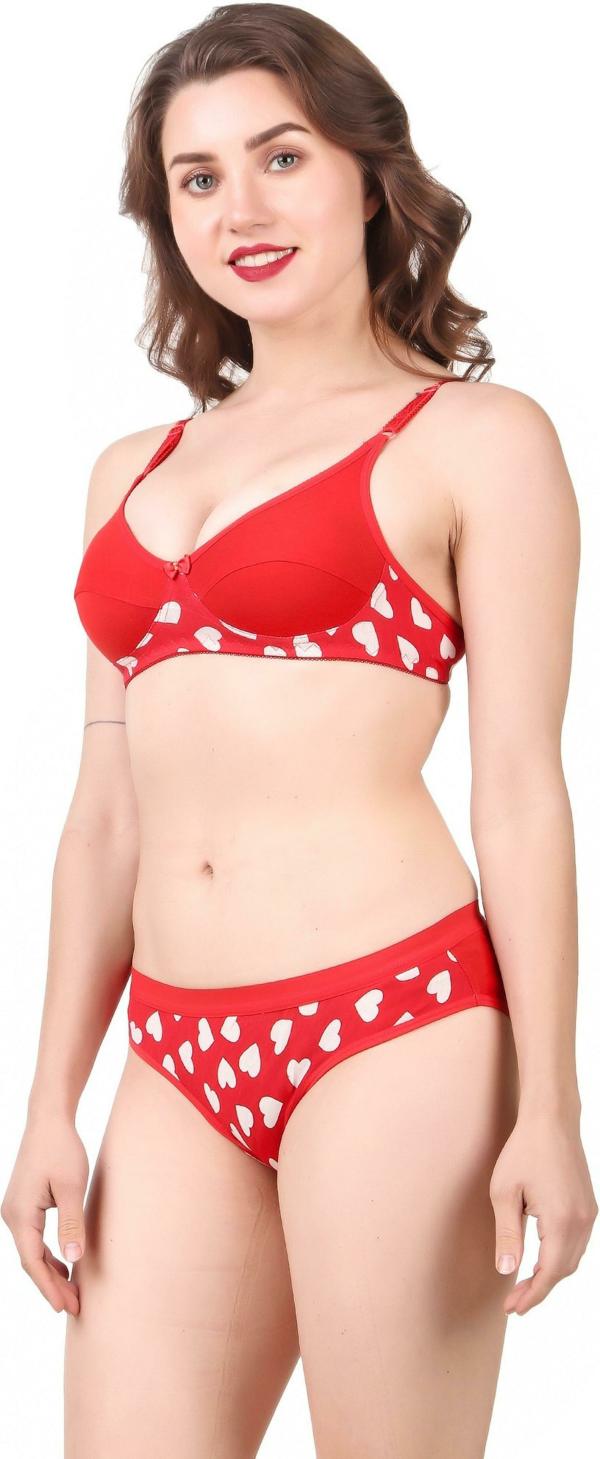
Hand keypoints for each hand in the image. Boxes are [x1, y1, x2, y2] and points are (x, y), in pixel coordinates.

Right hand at [1, 1111, 88, 1316]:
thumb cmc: (61, 1148)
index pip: (33, 1262)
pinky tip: (64, 1264)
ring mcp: (16, 1210)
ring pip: (32, 1251)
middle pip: (31, 1261)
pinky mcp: (24, 1204)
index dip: (49, 1287)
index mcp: (20, 1214)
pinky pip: (33, 1239)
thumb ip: (71, 1223)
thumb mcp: (72, 1186)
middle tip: (76, 1307)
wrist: (48, 1119)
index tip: (64, 1308)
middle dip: (52, 1285)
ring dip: (51, 1272)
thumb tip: (73, 1260)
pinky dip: (48, 1255)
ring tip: (73, 1292)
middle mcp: (12, 1215)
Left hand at [489, 1107, 597, 1315]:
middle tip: (513, 1302)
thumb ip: (507, 1235)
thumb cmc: (523, 1151)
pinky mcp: (589, 1205)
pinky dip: (560, 1256)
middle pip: (564, 1270)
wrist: (551, 1119)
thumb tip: (507, 1271)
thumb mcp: (504, 1193)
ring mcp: (589, 1213)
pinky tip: (540, 1258)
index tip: (512, 1309)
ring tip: (523, 1284)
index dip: (531, 1295)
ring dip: (550, 1274)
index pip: (549, 1273)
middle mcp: (583, 1221)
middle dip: (539, 1289)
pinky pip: (577, 1242)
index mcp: (562, 1220)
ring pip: (573, 1258)